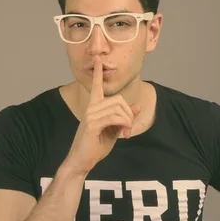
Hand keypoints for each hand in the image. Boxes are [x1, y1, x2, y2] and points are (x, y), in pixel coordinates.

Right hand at [63, 56, 141, 175]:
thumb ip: (124, 117)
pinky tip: (124, 134)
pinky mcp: (92, 125)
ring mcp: (90, 115)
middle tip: (129, 129)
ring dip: (128, 121)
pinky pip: (114, 117)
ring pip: (118, 108)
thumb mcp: (114, 130)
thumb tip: (137, 106)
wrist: (82, 162)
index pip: (96, 86)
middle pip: (118, 99)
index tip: (98, 59)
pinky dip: (124, 125)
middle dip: (129, 114)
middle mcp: (91, 108)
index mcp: (94, 108)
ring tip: (126, 134)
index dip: (98, 72)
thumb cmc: (95, 147)